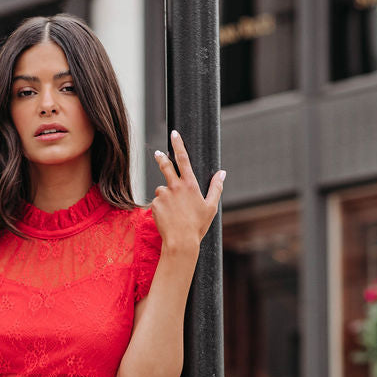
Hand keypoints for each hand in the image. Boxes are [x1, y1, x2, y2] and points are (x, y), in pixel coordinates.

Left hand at [151, 130, 224, 252]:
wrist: (180, 242)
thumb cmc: (197, 226)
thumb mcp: (211, 207)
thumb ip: (216, 188)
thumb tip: (222, 173)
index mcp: (190, 184)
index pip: (183, 158)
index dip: (178, 144)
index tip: (174, 134)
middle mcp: (175, 186)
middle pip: (165, 166)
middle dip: (161, 158)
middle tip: (157, 154)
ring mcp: (163, 195)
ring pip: (162, 190)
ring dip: (166, 196)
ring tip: (174, 212)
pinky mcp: (154, 205)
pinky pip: (157, 203)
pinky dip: (161, 208)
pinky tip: (167, 218)